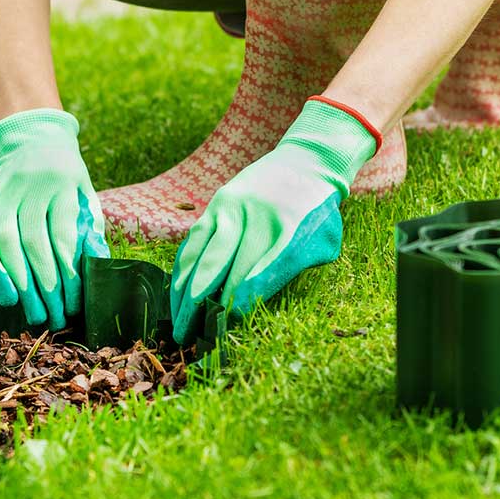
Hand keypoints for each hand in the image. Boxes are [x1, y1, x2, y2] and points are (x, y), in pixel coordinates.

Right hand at [0, 108, 108, 328]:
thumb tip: (94, 266)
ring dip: (16, 282)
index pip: (63, 236)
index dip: (67, 275)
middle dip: (42, 286)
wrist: (36, 140)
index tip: (73, 305)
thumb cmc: (68, 179)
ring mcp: (2, 189)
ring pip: (3, 241)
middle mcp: (30, 184)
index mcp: (63, 183)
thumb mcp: (87, 197)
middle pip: (33, 243)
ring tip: (29, 312)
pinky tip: (6, 292)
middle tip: (52, 318)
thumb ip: (90, 229)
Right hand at [169, 99, 377, 341]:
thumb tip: (251, 302)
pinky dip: (183, 269)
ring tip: (176, 323)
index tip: (224, 327)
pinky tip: (176, 293)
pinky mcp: (217, 204)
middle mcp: (254, 218)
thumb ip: (292, 270)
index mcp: (286, 231)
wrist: (306, 161)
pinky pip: (194, 241)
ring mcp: (231, 209)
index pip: (255, 276)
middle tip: (187, 337)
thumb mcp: (323, 242)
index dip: (238, 304)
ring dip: (183, 293)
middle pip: (220, 268)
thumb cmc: (318, 213)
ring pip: (199, 255)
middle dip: (201, 307)